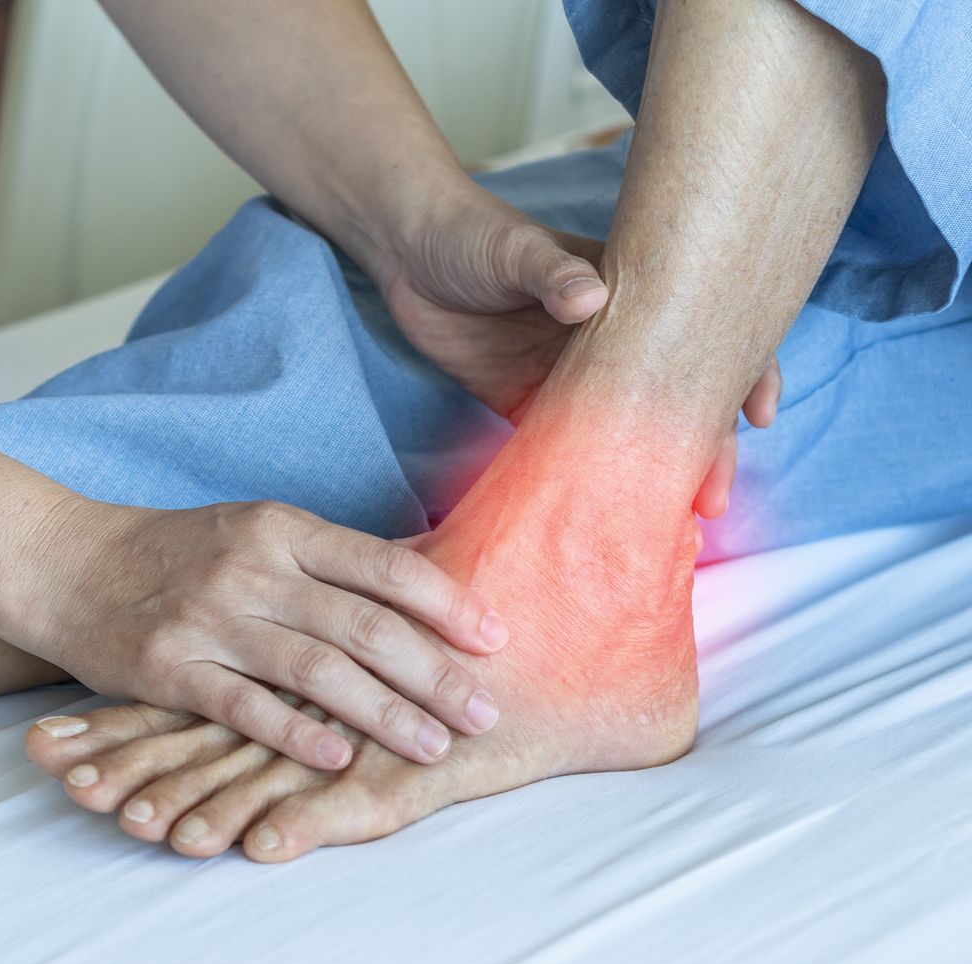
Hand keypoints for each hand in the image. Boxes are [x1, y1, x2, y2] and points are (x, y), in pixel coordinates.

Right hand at [19, 497, 508, 769]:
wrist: (66, 563)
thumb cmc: (175, 553)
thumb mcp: (252, 530)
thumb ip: (326, 559)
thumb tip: (426, 582)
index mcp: (280, 529)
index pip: (382, 565)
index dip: (447, 603)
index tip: (497, 639)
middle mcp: (251, 569)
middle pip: (363, 624)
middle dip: (434, 672)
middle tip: (485, 709)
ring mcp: (208, 620)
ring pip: (314, 669)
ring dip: (383, 712)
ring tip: (433, 745)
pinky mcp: (168, 669)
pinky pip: (243, 706)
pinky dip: (294, 733)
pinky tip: (339, 756)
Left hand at [370, 187, 780, 516]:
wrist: (407, 254)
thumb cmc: (472, 235)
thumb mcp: (516, 248)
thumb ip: (553, 272)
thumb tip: (589, 297)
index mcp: (632, 297)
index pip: (706, 334)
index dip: (745, 370)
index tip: (759, 413)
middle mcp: (614, 344)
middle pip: (676, 400)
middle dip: (705, 448)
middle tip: (711, 499)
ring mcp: (574, 380)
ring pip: (629, 435)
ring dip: (653, 477)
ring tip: (674, 526)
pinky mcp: (528, 406)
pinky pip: (568, 454)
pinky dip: (589, 486)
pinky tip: (607, 521)